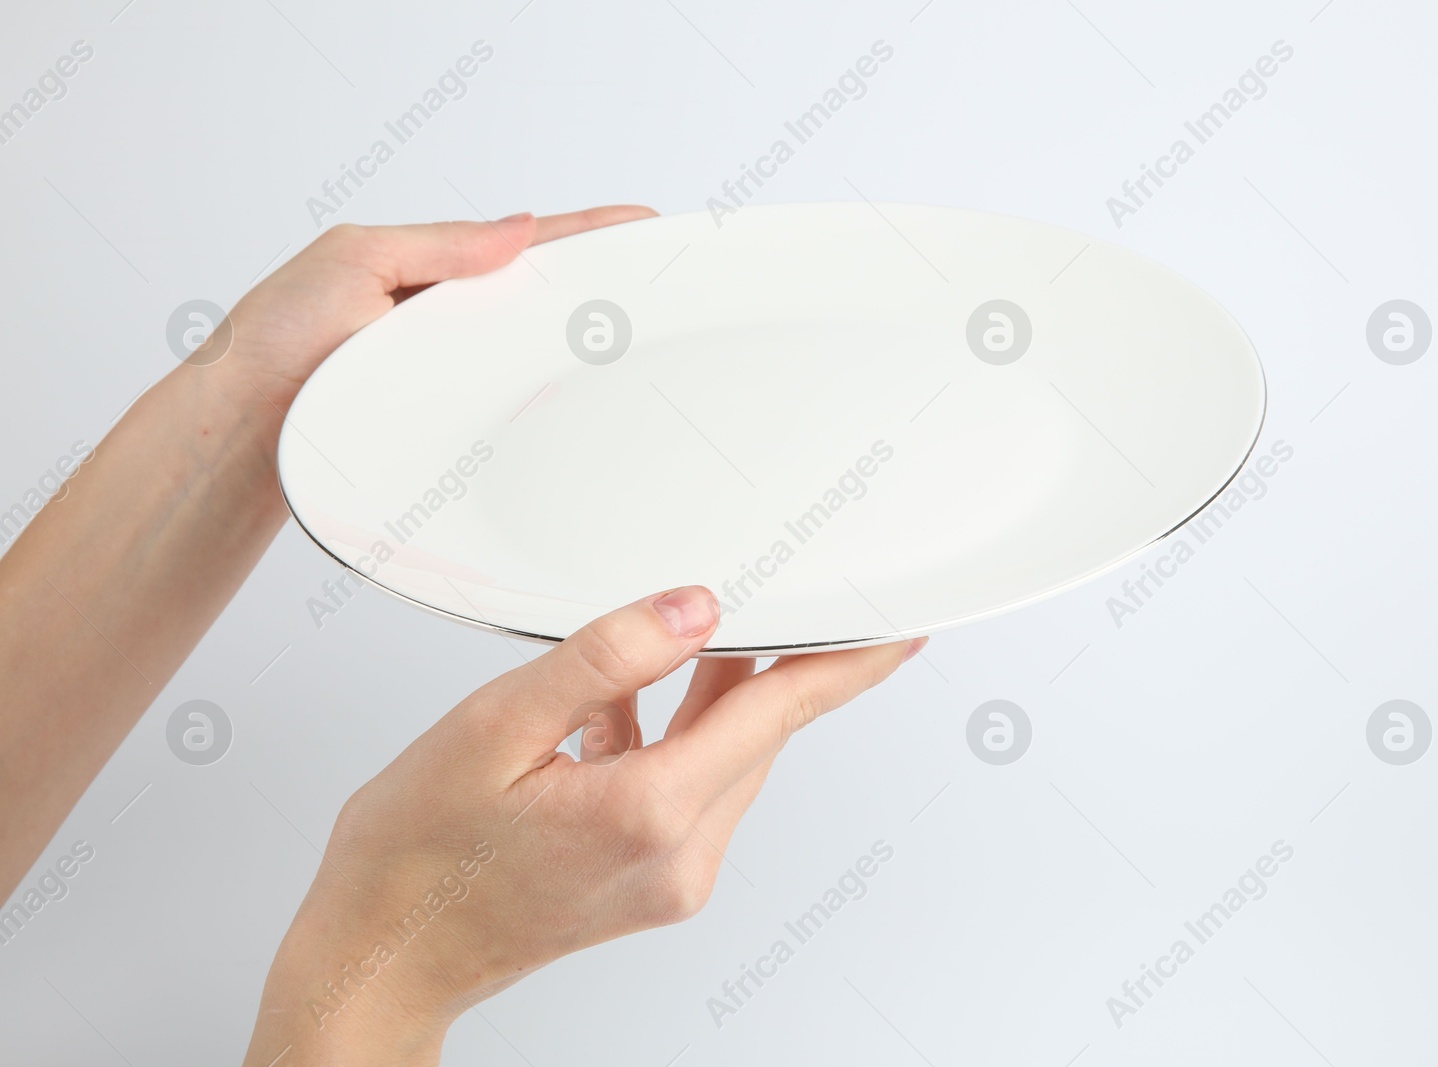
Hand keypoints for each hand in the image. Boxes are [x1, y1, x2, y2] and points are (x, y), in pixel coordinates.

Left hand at [222, 208, 655, 411]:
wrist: (240, 429)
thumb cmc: (274, 341)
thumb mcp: (355, 260)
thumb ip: (440, 247)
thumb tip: (519, 230)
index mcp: (432, 270)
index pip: (524, 244)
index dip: (584, 232)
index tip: (641, 223)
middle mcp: (447, 323)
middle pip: (539, 301)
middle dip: (597, 289)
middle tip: (659, 282)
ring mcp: (450, 377)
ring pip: (530, 360)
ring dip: (577, 353)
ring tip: (638, 339)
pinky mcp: (447, 427)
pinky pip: (510, 411)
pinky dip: (548, 405)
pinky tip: (580, 406)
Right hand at [242, 586, 923, 1064]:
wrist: (383, 957)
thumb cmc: (414, 857)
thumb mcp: (494, 728)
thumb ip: (603, 658)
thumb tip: (693, 608)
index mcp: (648, 812)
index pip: (777, 713)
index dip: (846, 663)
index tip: (898, 632)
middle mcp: (678, 855)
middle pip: (760, 735)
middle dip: (776, 664)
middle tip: (787, 601)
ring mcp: (669, 878)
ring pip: (727, 760)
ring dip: (717, 697)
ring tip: (685, 643)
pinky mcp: (652, 884)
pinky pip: (689, 788)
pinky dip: (671, 737)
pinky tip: (619, 707)